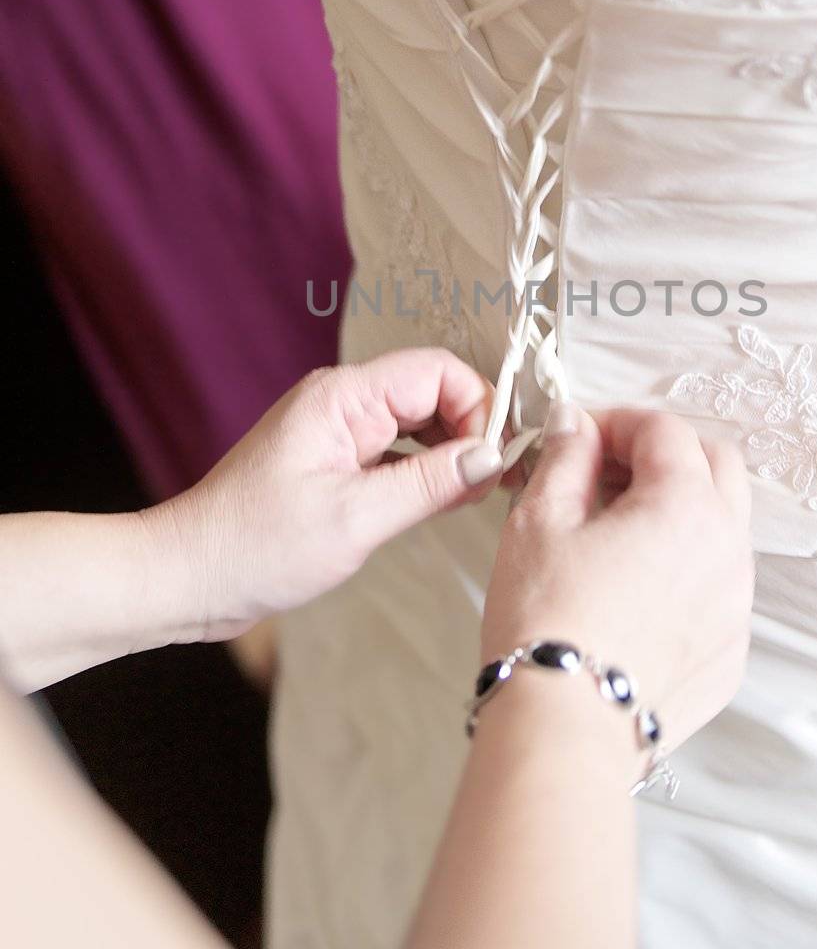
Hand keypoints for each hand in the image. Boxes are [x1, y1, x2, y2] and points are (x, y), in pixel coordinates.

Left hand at [145, 348, 504, 640]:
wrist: (188, 576)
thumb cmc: (255, 546)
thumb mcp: (354, 519)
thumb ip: (429, 484)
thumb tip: (490, 457)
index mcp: (342, 398)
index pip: (437, 372)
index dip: (477, 408)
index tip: (494, 459)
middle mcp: (341, 403)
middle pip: (432, 392)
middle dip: (472, 430)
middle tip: (496, 483)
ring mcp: (337, 433)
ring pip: (418, 423)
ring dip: (451, 454)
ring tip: (474, 496)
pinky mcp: (335, 464)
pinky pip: (397, 452)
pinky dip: (426, 473)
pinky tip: (441, 503)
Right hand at [482, 404, 753, 762]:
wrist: (566, 727)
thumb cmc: (548, 622)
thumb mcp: (539, 520)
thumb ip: (567, 458)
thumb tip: (577, 427)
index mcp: (687, 506)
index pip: (664, 430)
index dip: (616, 423)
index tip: (580, 438)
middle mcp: (729, 550)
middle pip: (715, 466)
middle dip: (665, 454)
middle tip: (607, 473)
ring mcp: (737, 606)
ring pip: (724, 529)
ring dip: (680, 511)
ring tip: (616, 534)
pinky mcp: (730, 654)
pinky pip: (719, 590)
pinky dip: (686, 572)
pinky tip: (634, 592)